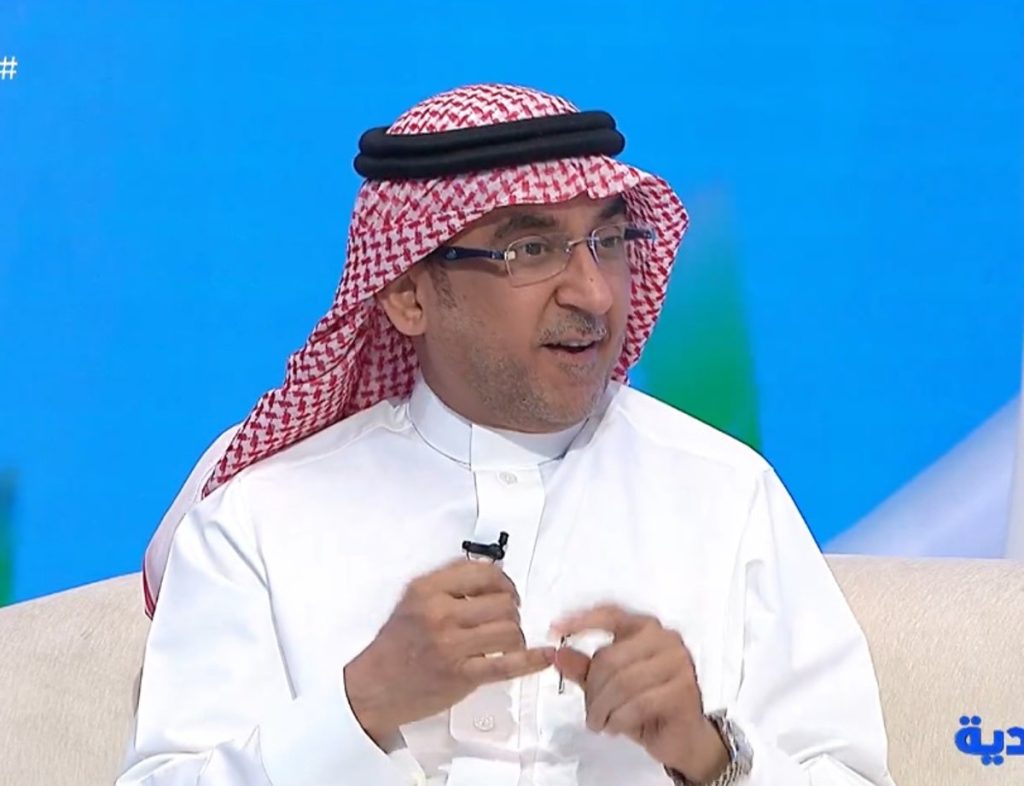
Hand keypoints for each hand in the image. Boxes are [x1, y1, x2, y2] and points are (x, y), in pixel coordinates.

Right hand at [344, 559, 555, 744]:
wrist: (372, 687)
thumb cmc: (395, 645)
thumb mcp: (413, 600)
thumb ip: (448, 583)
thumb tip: (490, 573)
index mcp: (428, 589)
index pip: (484, 573)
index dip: (504, 582)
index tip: (507, 591)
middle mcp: (440, 613)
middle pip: (502, 601)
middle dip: (512, 610)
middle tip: (507, 619)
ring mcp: (451, 645)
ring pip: (509, 630)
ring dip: (516, 636)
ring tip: (507, 641)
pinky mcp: (461, 675)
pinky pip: (507, 664)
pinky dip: (531, 660)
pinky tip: (543, 656)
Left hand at [552, 604, 728, 782]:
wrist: (684, 739)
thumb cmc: (645, 707)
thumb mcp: (608, 687)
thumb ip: (584, 669)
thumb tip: (558, 653)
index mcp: (646, 628)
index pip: (610, 615)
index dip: (581, 621)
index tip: (553, 630)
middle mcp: (665, 638)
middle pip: (610, 658)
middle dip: (592, 690)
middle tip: (590, 713)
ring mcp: (678, 661)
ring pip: (622, 683)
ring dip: (603, 709)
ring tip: (600, 723)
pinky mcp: (684, 689)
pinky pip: (639, 703)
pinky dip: (620, 719)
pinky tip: (615, 727)